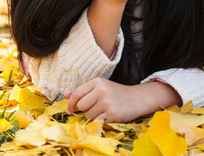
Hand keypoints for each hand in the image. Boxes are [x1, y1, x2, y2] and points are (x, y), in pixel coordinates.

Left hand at [64, 78, 181, 122]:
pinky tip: (108, 116)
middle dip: (86, 110)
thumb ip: (83, 91)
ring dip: (94, 116)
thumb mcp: (100, 88)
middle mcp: (102, 90)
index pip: (76, 94)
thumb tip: (65, 95)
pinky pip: (96, 122)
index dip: (70, 104)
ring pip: (88, 116)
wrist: (137, 98)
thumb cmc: (116, 93)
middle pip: (82, 106)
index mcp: (98, 82)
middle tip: (97, 107)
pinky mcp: (112, 113)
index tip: (71, 110)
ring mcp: (108, 102)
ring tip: (105, 110)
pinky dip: (100, 121)